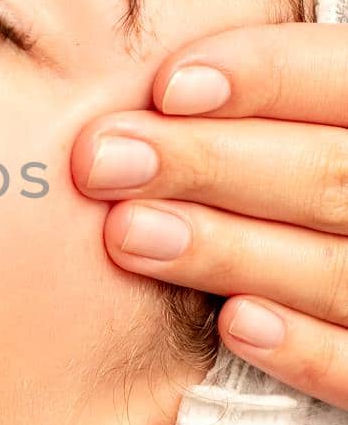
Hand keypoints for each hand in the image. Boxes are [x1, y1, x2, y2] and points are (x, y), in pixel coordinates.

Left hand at [71, 26, 347, 408]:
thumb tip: (150, 88)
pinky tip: (231, 325)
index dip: (263, 75)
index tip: (166, 88)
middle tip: (101, 162)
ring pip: (335, 269)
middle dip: (208, 163)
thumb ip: (256, 111)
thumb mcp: (295, 129)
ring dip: (228, 250)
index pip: (341, 75)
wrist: (333, 245)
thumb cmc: (296, 174)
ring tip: (127, 234)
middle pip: (328, 173)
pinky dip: (304, 348)